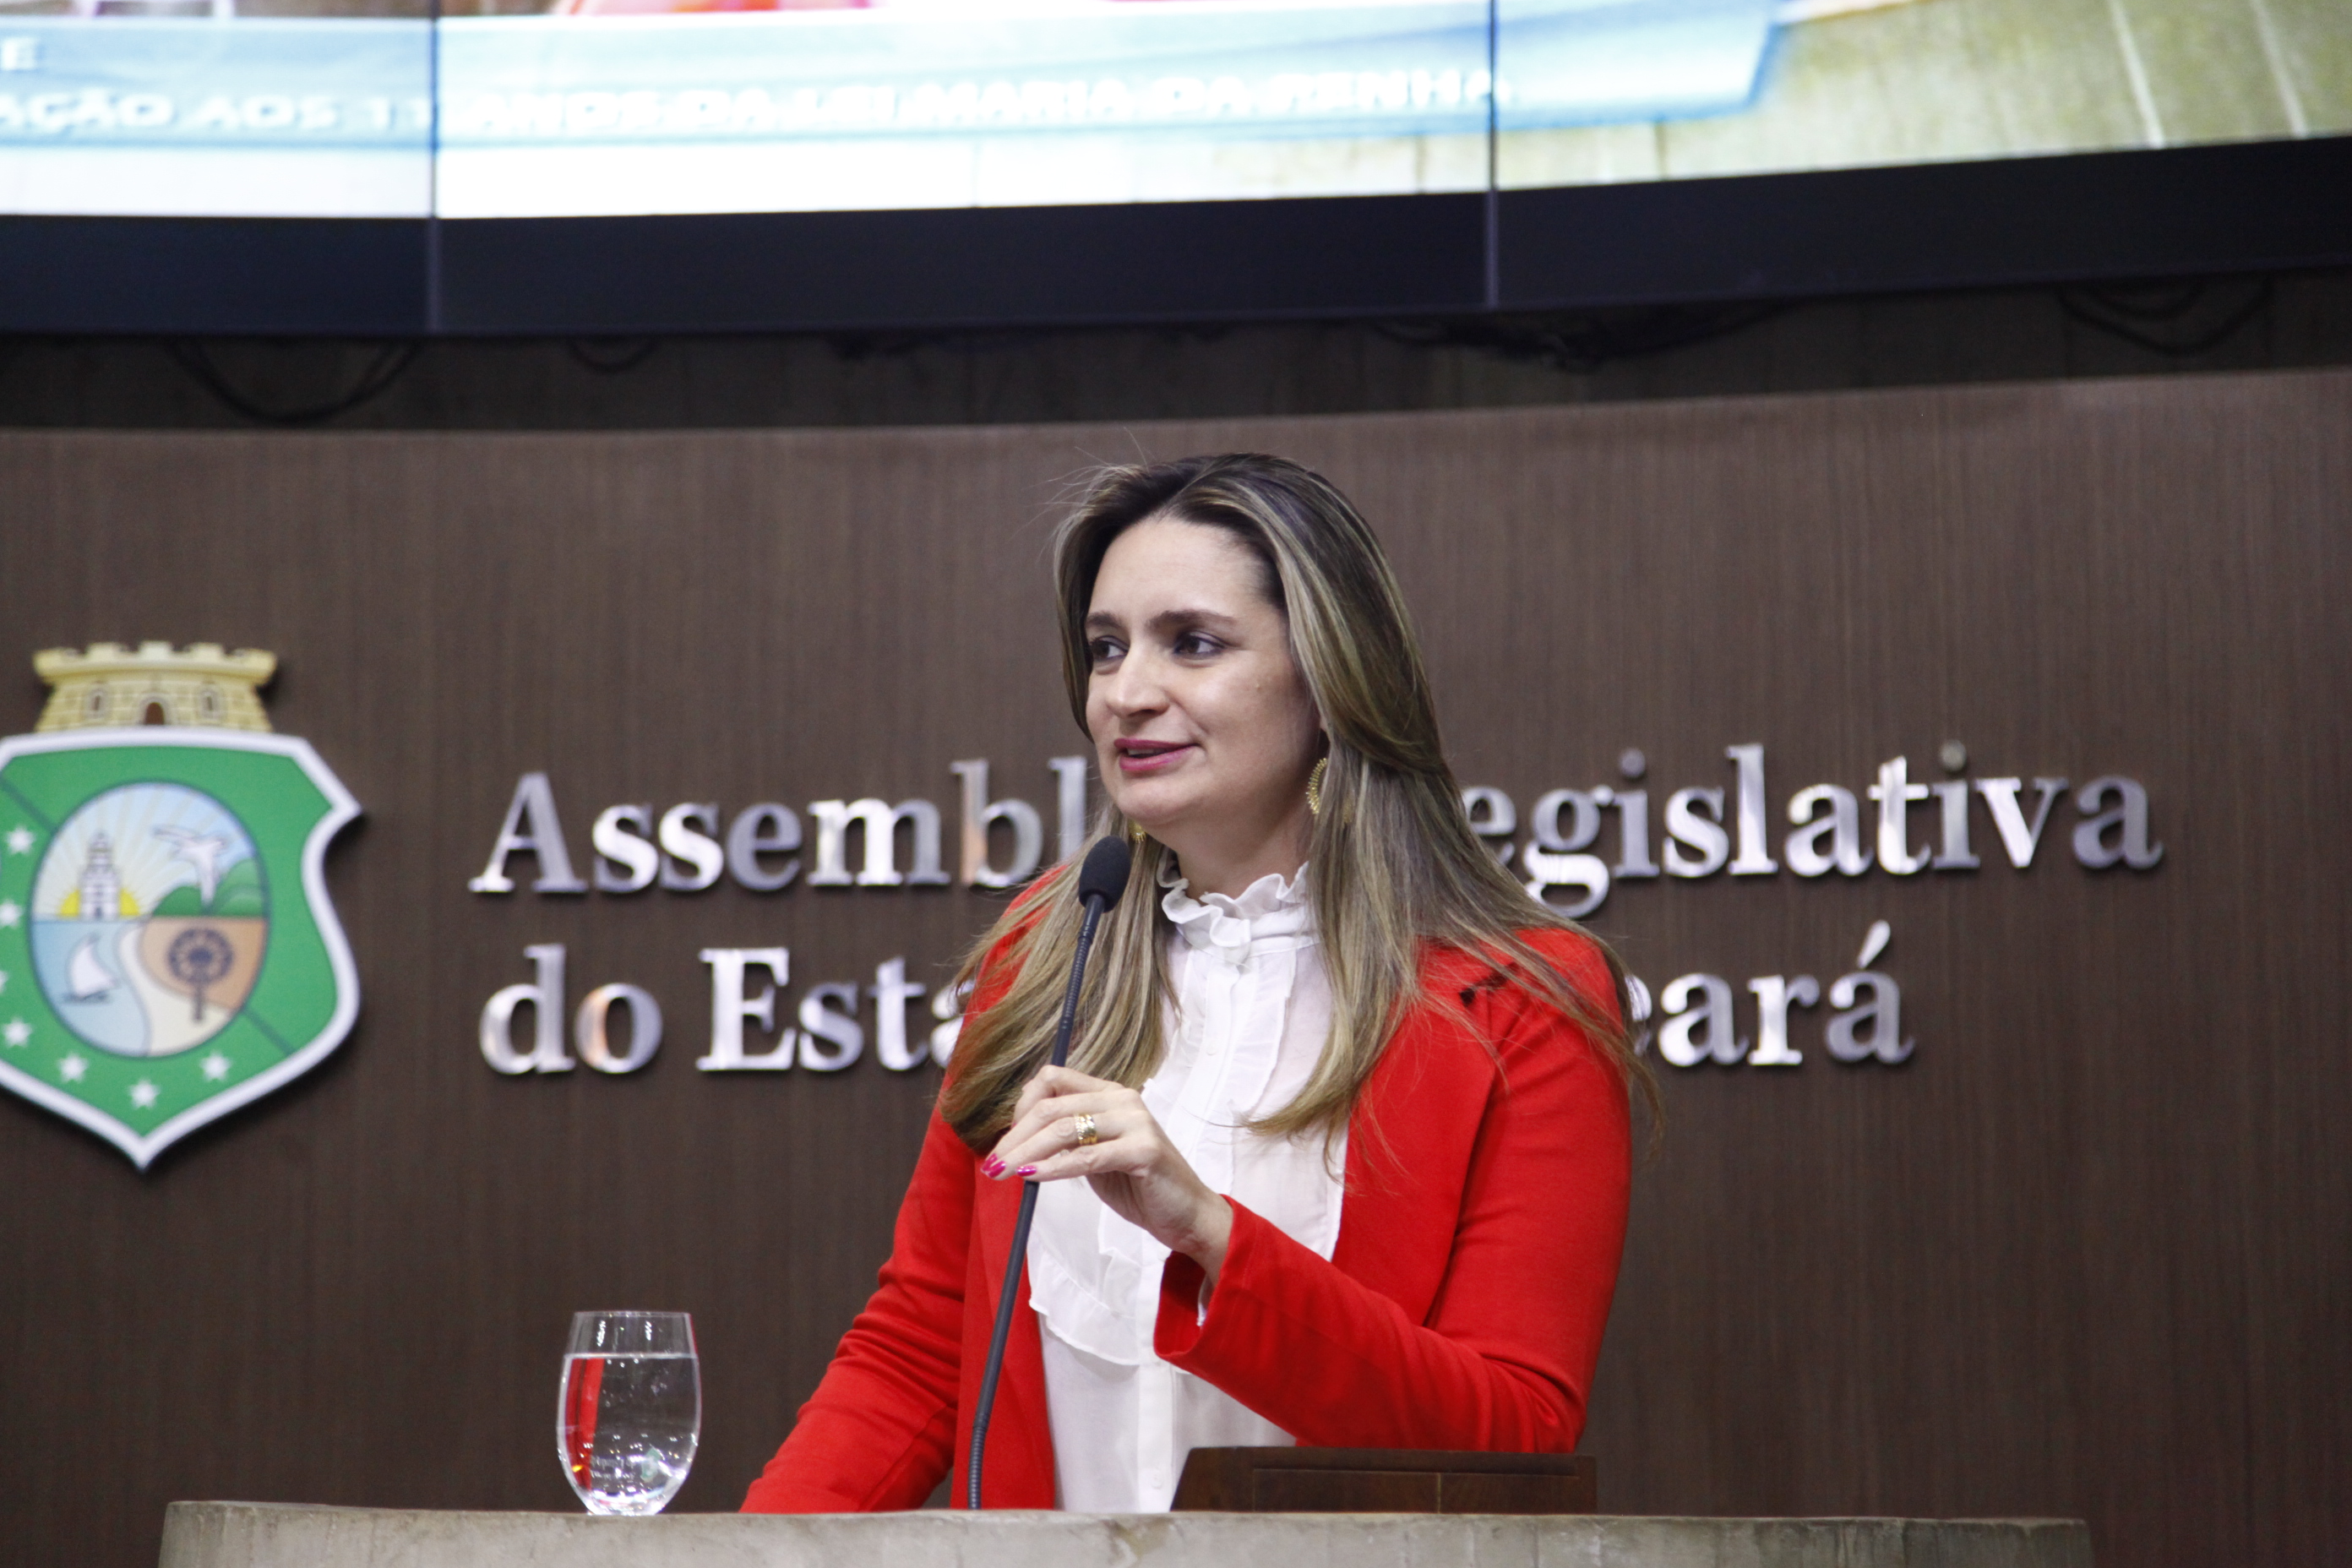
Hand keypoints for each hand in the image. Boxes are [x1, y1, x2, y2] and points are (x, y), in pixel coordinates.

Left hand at [983, 1064, 1233, 1282]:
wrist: (1186, 1215)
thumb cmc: (1139, 1186)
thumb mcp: (1096, 1154)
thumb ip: (1068, 1139)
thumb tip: (1017, 1138)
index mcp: (1110, 1094)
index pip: (1052, 1079)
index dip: (1021, 1106)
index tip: (1006, 1140)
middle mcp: (1122, 1099)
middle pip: (1051, 1107)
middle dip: (1015, 1137)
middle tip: (993, 1164)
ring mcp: (1136, 1122)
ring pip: (1064, 1129)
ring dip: (1026, 1154)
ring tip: (1004, 1174)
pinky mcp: (1144, 1150)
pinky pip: (1086, 1157)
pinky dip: (1054, 1168)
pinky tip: (1033, 1178)